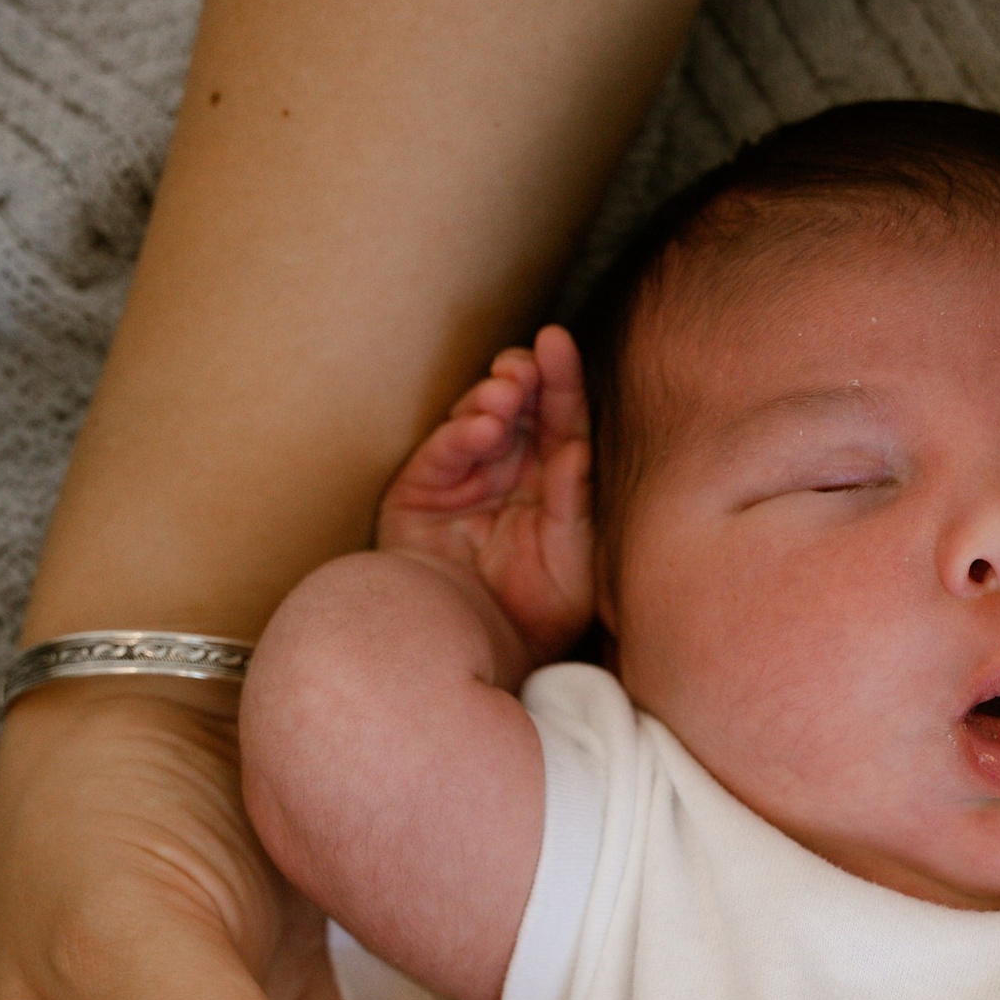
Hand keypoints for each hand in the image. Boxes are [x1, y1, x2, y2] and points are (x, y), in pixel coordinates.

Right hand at [374, 330, 594, 671]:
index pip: (559, 420)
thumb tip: (578, 447)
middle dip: (523, 376)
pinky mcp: (421, 491)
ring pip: (477, 418)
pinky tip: (482, 427)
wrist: (478, 657)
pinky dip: (461, 434)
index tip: (559, 341)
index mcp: (550, 480)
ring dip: (492, 397)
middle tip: (527, 362)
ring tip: (506, 392)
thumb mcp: (573, 565)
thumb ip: (576, 506)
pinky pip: (442, 452)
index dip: (562, 381)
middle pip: (518, 407)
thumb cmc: (534, 617)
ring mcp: (463, 477)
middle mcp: (507, 470)